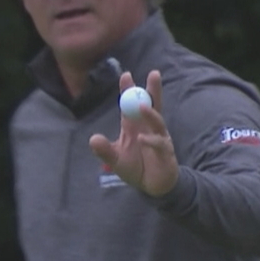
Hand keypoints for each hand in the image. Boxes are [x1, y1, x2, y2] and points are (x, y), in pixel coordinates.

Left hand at [90, 70, 178, 196]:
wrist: (151, 187)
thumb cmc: (135, 168)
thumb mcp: (115, 160)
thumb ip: (104, 150)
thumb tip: (93, 139)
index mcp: (134, 126)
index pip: (131, 105)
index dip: (129, 90)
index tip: (126, 75)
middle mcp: (148, 128)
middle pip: (152, 105)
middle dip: (153, 90)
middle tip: (154, 73)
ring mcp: (159, 138)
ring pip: (158, 121)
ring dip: (150, 113)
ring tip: (143, 106)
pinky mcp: (166, 152)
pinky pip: (159, 143)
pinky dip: (150, 141)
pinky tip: (142, 139)